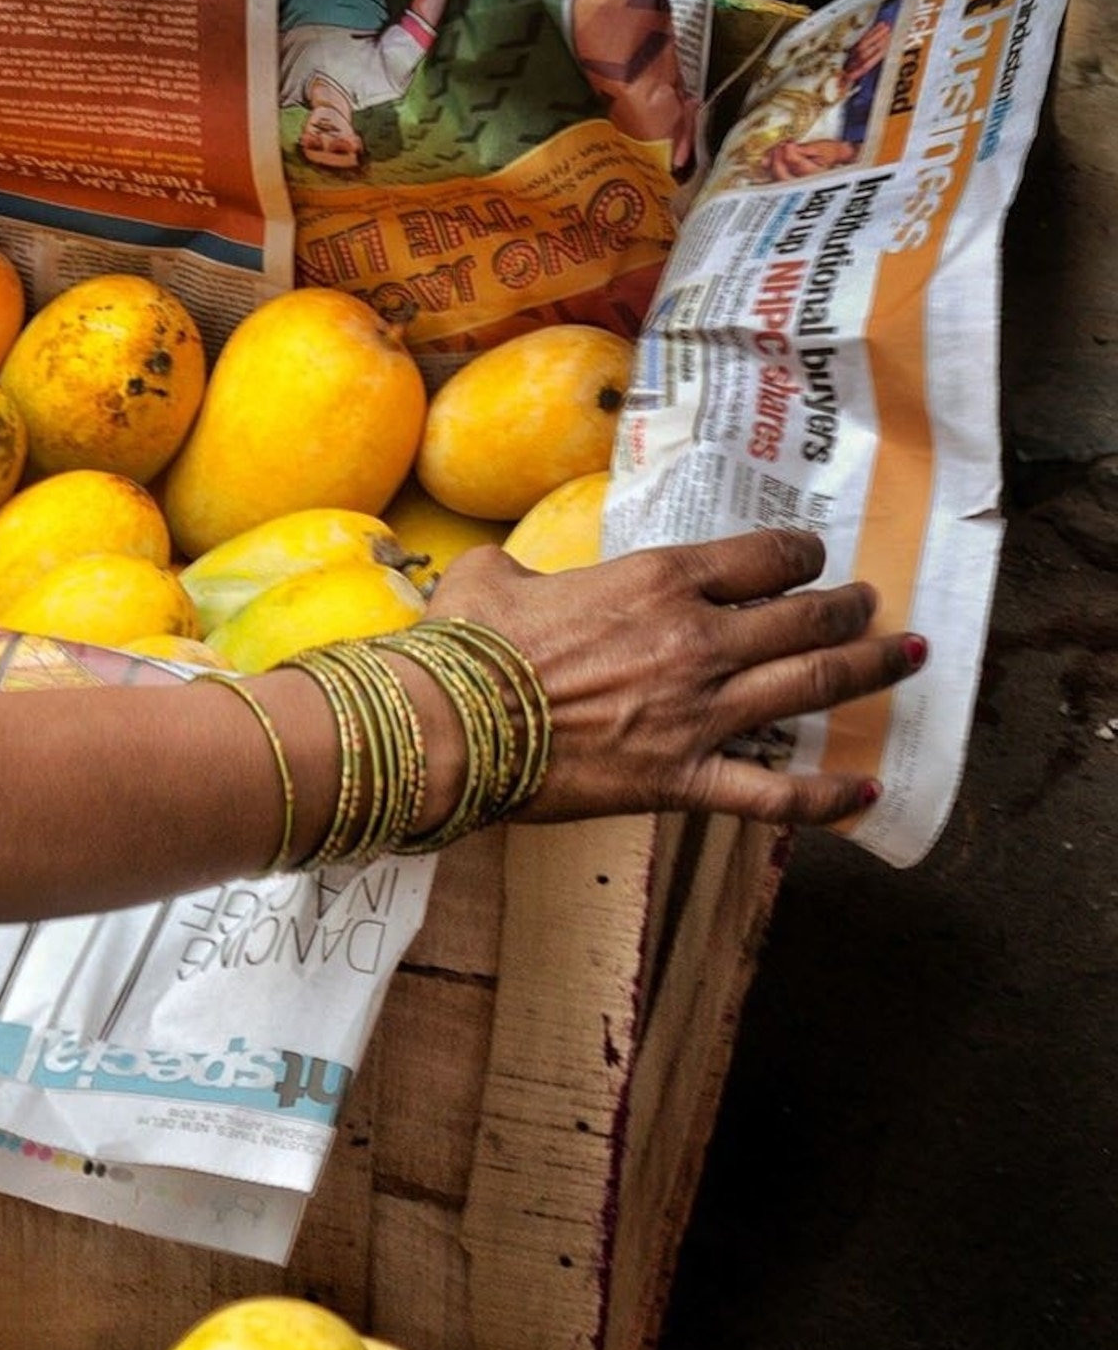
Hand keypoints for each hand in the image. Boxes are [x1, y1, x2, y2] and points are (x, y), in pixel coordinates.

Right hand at [424, 530, 918, 824]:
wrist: (448, 727)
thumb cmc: (463, 649)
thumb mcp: (487, 579)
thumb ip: (516, 569)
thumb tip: (508, 576)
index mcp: (656, 582)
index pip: (761, 557)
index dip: (798, 553)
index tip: (808, 557)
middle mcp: (696, 641)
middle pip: (806, 616)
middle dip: (849, 607)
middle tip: (868, 604)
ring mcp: (698, 714)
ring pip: (813, 685)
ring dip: (868, 668)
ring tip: (901, 657)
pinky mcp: (682, 779)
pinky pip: (775, 795)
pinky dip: (828, 797)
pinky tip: (866, 790)